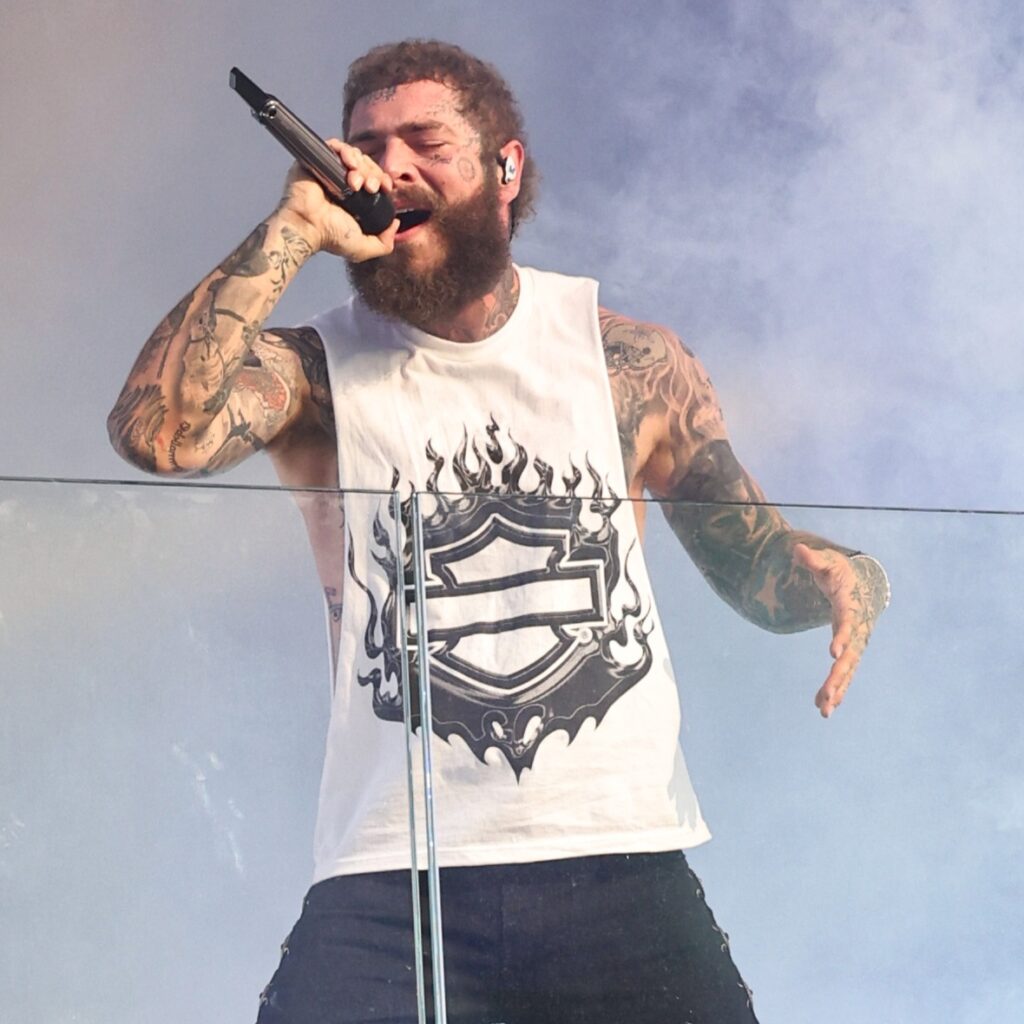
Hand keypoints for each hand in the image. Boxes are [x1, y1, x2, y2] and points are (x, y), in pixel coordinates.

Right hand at [278, 139, 397, 260]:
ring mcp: (330, 170)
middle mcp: (344, 182)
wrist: (308, 227)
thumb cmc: (330, 238)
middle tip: (368, 188)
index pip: (375, 178)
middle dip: (373, 174)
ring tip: (356, 182)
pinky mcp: (317, 160)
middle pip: (367, 164)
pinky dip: (345, 151)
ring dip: (361, 165)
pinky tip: (349, 165)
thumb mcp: (364, 248)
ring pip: (354, 154)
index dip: (383, 179)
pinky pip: (335, 145)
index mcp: (356, 198)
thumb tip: (396, 224)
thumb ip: (384, 243)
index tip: (385, 187)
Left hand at [792, 543, 884, 717]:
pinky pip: (844, 674)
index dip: (842, 638)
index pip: (848, 624)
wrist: (862, 586)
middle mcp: (857, 630)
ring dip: (836, 690)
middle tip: (827, 695)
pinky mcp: (850, 653)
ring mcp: (855, 644)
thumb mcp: (827, 563)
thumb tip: (797, 550)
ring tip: (824, 711)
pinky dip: (835, 689)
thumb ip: (813, 559)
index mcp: (850, 608)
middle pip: (850, 657)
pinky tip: (823, 706)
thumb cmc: (840, 573)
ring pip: (847, 671)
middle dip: (838, 677)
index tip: (833, 654)